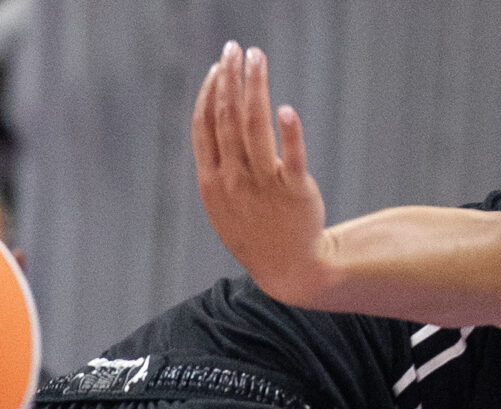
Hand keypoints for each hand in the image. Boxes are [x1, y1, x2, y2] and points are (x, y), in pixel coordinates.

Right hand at [191, 43, 330, 303]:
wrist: (287, 268)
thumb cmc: (254, 230)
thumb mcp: (221, 202)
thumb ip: (216, 162)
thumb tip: (213, 115)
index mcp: (212, 181)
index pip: (205, 127)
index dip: (209, 92)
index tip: (217, 67)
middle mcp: (234, 179)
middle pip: (228, 118)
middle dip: (230, 78)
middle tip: (235, 48)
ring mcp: (264, 185)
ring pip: (256, 126)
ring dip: (255, 87)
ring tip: (257, 57)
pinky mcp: (295, 191)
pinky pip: (292, 157)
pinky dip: (289, 132)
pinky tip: (284, 109)